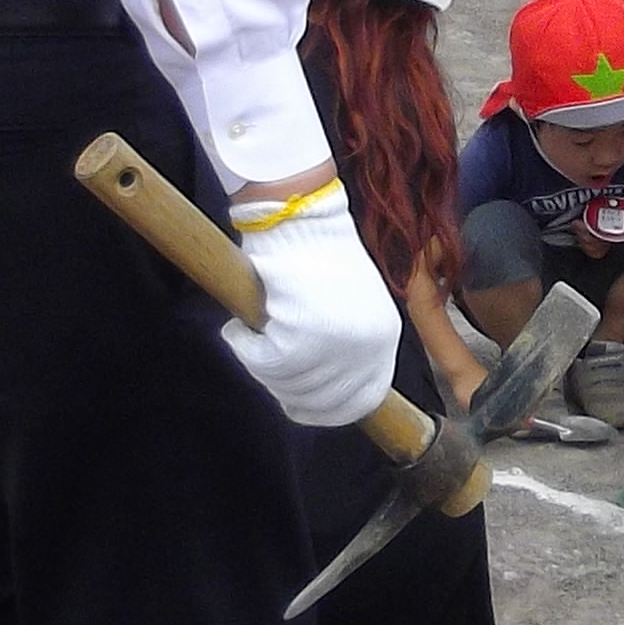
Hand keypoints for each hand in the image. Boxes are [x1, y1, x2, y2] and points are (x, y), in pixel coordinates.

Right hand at [218, 195, 401, 427]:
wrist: (299, 214)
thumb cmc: (314, 254)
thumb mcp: (347, 307)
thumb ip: (340, 350)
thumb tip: (314, 392)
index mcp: (384, 339)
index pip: (361, 401)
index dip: (325, 410)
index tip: (296, 404)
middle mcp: (369, 346)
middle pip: (320, 401)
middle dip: (285, 390)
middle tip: (261, 362)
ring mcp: (337, 343)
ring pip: (288, 384)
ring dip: (260, 365)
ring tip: (249, 335)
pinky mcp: (302, 334)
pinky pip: (263, 363)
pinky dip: (244, 348)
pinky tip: (239, 329)